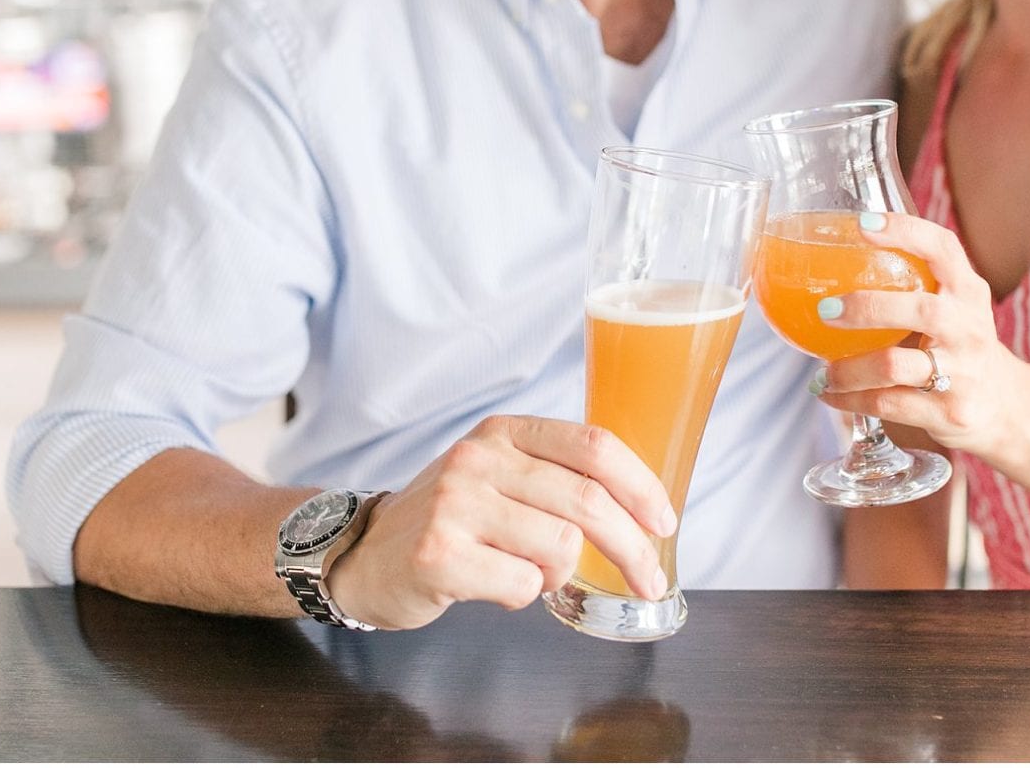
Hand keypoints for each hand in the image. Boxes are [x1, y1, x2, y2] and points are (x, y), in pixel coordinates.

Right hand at [325, 415, 675, 629]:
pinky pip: (521, 585)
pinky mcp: (438, 554)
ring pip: (559, 546)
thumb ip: (556, 477)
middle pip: (587, 501)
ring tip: (530, 574)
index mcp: (503, 431)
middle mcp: (479, 458)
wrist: (364, 553)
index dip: (641, 485)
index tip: (665, 522)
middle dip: (632, 547)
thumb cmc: (449, 519)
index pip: (594, 445)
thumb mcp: (499, 475)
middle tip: (648, 579)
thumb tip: (641, 507)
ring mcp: (455, 504)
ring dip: (559, 574)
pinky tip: (495, 588)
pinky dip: (522, 596)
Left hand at [812, 211, 1020, 457]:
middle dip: (866, 308)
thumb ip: (913, 284)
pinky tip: (831, 395)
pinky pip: (888, 405)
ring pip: (894, 366)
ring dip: (847, 370)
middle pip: (921, 310)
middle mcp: (969, 328)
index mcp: (968, 292)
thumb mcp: (953, 307)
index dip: (905, 232)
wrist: (1005, 406)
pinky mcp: (949, 411)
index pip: (942, 249)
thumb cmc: (960, 345)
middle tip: (826, 310)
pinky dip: (850, 400)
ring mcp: (963, 372)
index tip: (863, 225)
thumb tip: (832, 261)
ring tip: (822, 372)